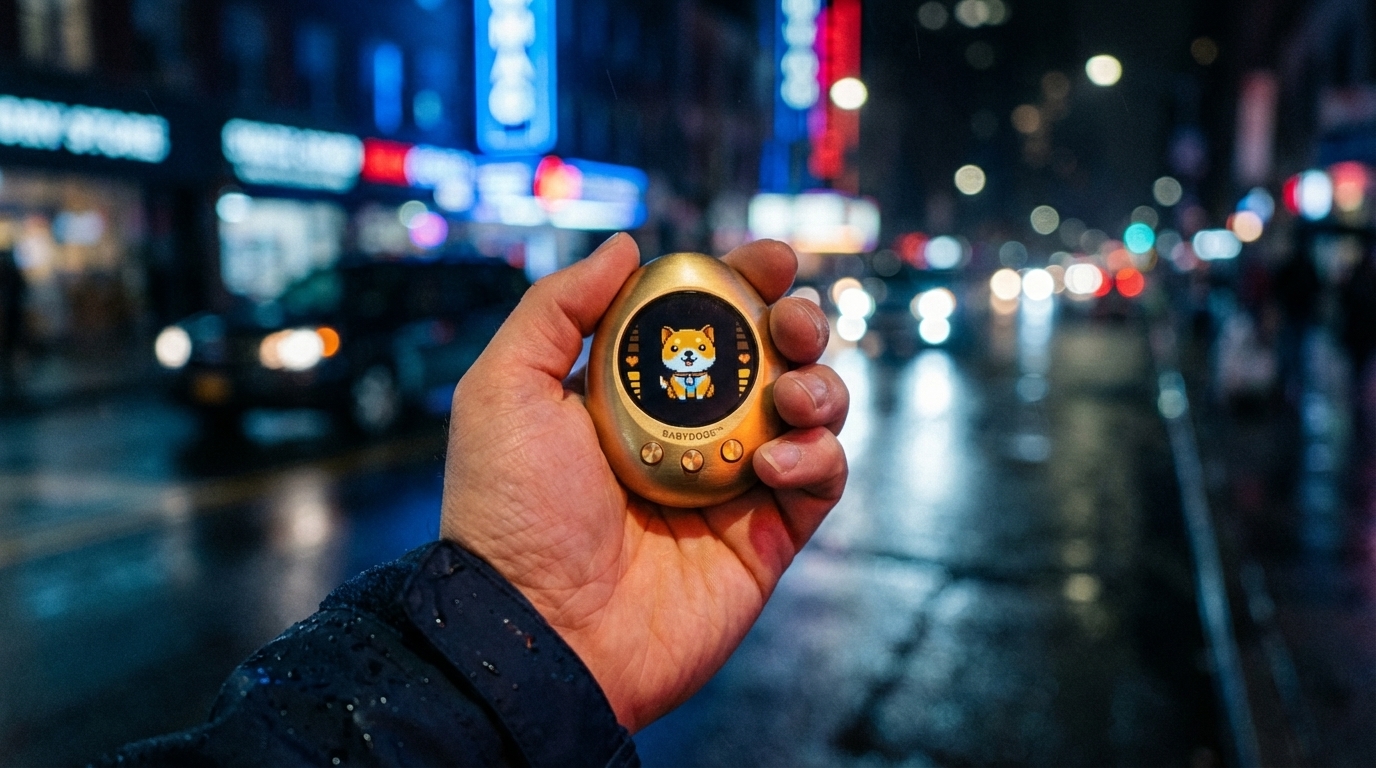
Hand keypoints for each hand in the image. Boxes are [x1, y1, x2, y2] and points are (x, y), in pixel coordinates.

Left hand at [440, 234, 848, 731]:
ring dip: (820, 384)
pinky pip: (822, 480)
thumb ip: (558, 307)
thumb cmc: (509, 514)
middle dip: (798, 322)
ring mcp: (733, 486)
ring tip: (790, 393)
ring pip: (812, 411)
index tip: (768, 259)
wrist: (538, 631)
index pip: (705, 320)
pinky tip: (775, 462)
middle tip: (792, 321)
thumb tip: (627, 246)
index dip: (745, 281)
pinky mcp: (766, 539)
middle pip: (773, 357)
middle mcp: (690, 432)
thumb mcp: (505, 389)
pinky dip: (819, 456)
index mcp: (636, 393)